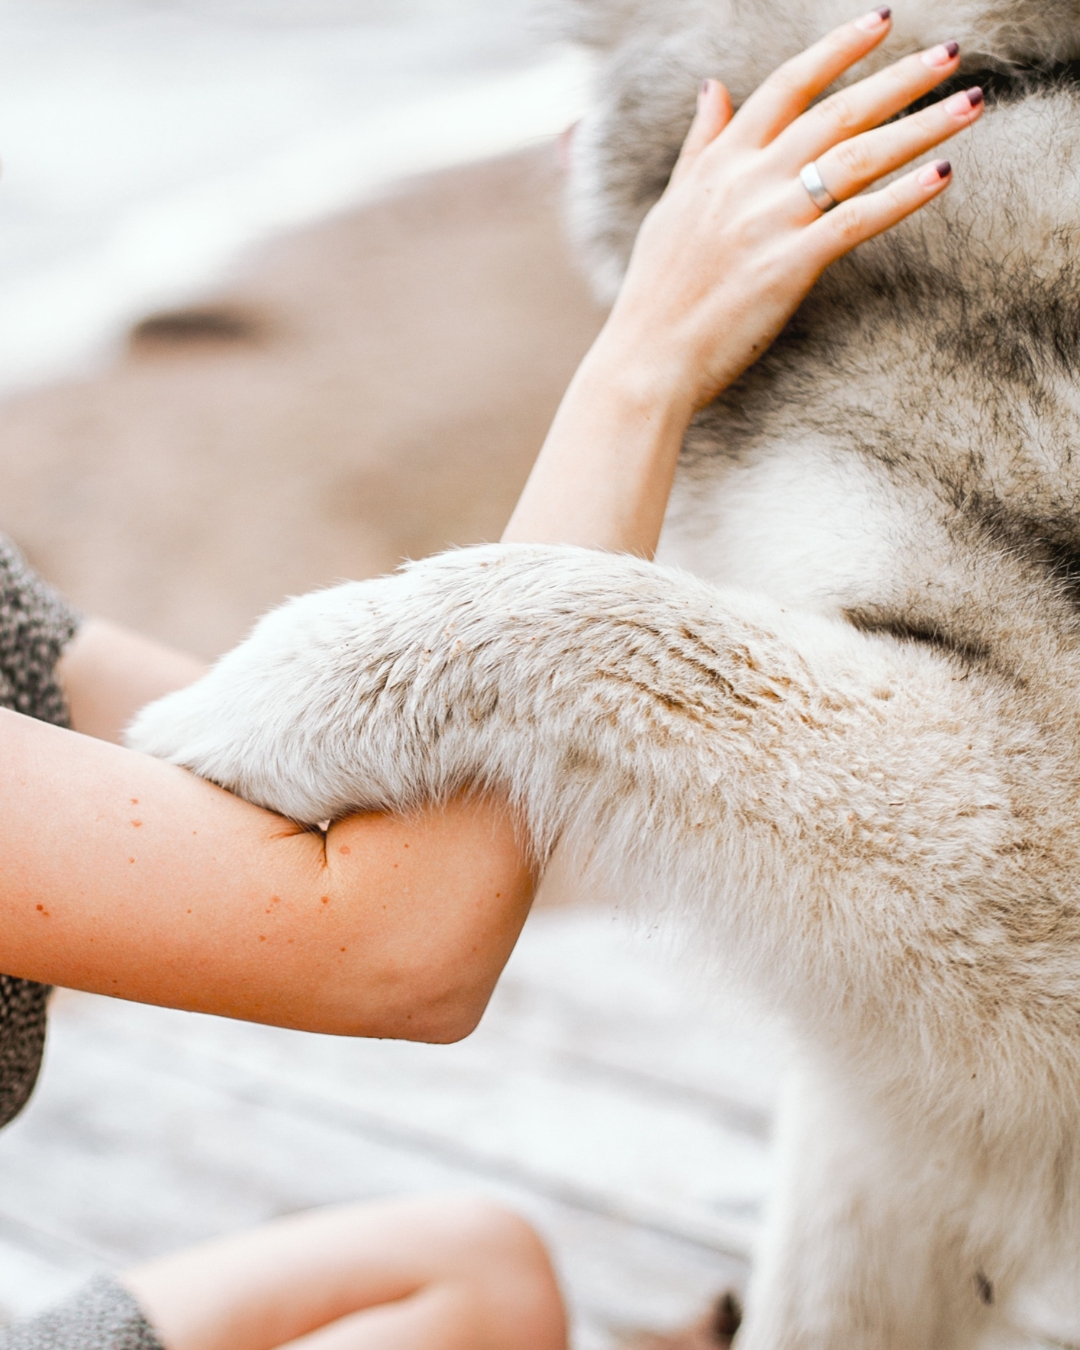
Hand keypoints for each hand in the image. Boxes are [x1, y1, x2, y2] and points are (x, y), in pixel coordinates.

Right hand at [599, 7, 981, 412]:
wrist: (646, 360)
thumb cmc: (657, 294)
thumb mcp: (672, 207)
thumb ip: (700, 146)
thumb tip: (713, 88)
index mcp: (720, 164)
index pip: (787, 86)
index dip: (837, 50)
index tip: (881, 21)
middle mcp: (748, 181)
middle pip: (836, 112)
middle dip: (900, 79)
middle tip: (951, 54)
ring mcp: (770, 222)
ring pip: (858, 158)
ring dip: (920, 126)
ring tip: (969, 104)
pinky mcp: (790, 266)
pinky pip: (858, 220)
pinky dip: (904, 194)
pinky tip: (942, 174)